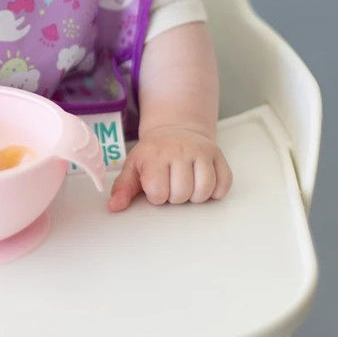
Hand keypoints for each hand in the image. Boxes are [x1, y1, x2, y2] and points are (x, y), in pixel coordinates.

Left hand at [108, 126, 231, 212]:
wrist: (174, 129)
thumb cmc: (152, 153)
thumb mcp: (133, 167)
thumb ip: (123, 188)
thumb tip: (114, 207)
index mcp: (155, 155)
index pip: (158, 192)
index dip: (157, 196)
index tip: (155, 187)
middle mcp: (180, 150)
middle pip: (182, 194)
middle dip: (175, 197)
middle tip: (171, 185)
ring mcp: (201, 151)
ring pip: (204, 191)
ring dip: (195, 195)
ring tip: (186, 185)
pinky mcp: (218, 155)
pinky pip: (224, 184)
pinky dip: (215, 191)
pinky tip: (202, 183)